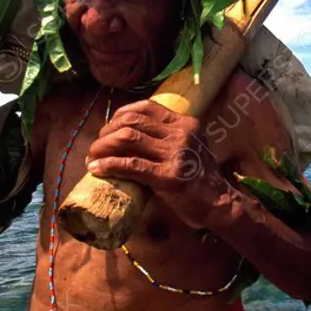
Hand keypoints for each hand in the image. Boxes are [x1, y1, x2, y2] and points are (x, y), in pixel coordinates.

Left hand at [84, 100, 230, 228]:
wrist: (219, 202)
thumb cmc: (199, 177)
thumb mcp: (189, 147)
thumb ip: (168, 137)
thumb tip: (130, 135)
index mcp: (186, 123)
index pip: (146, 107)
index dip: (120, 114)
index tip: (108, 128)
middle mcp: (182, 134)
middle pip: (132, 121)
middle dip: (106, 132)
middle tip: (96, 147)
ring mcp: (176, 154)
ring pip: (128, 139)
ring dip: (103, 147)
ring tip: (92, 157)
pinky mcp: (169, 176)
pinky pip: (132, 165)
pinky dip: (109, 165)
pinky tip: (96, 168)